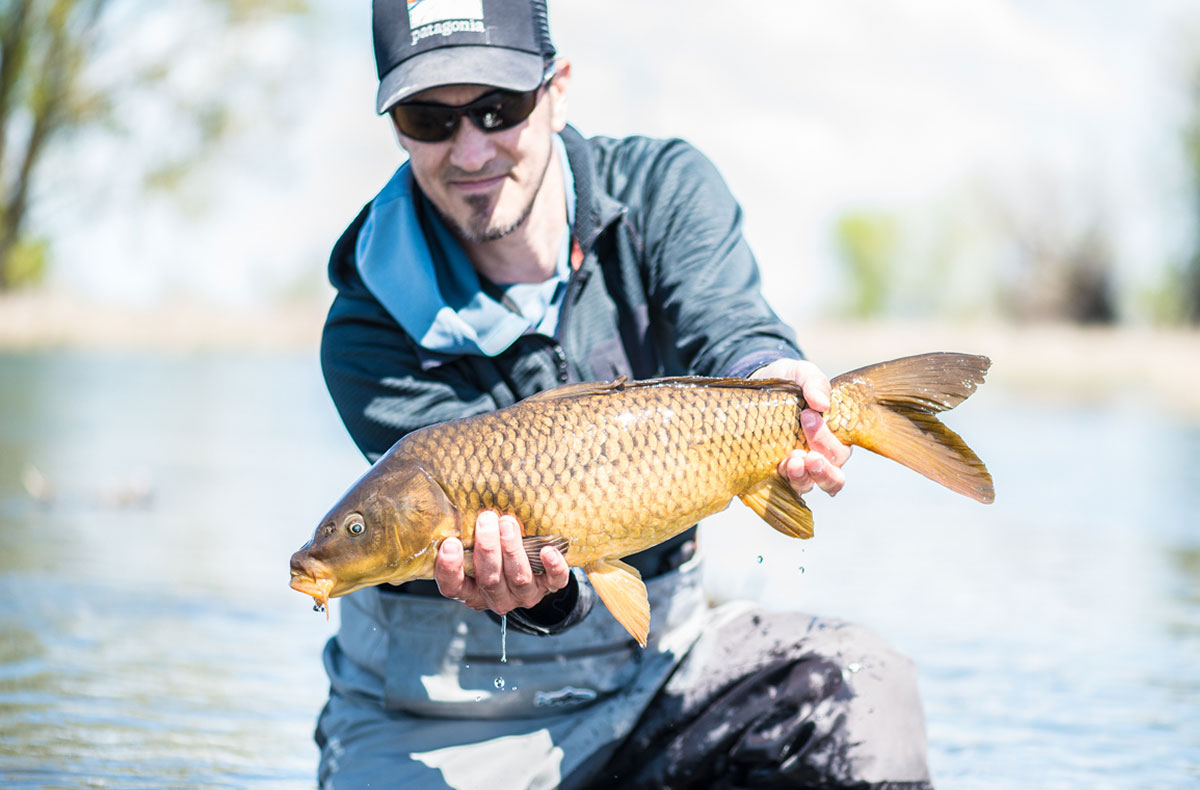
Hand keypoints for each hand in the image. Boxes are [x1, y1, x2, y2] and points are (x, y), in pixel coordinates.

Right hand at [435, 510, 570, 614]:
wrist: (533, 574)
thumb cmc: (496, 555)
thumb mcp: (476, 551)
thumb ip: (468, 537)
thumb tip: (460, 501)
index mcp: (471, 590)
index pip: (453, 587)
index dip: (450, 568)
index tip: (450, 543)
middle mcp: (496, 597)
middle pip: (489, 579)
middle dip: (487, 548)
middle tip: (486, 519)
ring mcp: (523, 595)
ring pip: (518, 577)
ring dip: (513, 550)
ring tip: (508, 523)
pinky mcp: (549, 587)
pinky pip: (554, 580)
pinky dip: (553, 566)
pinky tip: (548, 550)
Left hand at [751, 358, 851, 495]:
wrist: (755, 387)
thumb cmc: (787, 382)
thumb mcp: (801, 374)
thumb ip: (815, 383)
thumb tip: (822, 403)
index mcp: (833, 436)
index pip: (840, 450)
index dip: (827, 439)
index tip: (807, 415)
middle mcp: (819, 457)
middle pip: (832, 476)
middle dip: (822, 468)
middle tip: (809, 456)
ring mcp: (796, 467)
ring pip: (808, 485)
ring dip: (803, 477)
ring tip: (792, 463)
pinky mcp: (774, 472)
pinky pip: (782, 485)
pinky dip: (782, 479)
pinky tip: (777, 466)